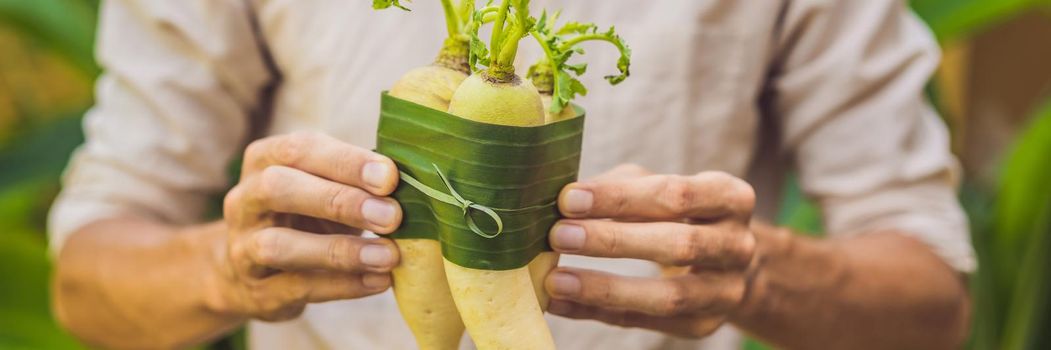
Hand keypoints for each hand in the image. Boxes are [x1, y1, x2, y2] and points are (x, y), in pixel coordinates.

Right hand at [211, 132, 402, 320]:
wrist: (253, 273)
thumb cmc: (306, 215)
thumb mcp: (324, 186)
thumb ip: (358, 181)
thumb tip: (415, 185)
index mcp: (265, 160)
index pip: (301, 149)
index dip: (347, 161)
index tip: (390, 177)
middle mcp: (245, 199)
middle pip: (279, 188)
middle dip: (339, 200)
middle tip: (392, 216)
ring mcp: (243, 247)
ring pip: (278, 245)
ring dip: (340, 250)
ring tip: (389, 256)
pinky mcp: (255, 291)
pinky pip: (297, 287)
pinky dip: (343, 285)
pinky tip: (379, 281)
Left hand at [543, 164, 757, 337]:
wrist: (723, 261)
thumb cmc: (679, 213)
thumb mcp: (658, 187)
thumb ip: (620, 188)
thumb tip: (567, 200)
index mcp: (731, 197)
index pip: (675, 194)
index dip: (620, 198)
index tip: (568, 199)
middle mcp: (739, 245)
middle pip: (677, 246)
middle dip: (612, 241)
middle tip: (559, 235)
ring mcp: (727, 291)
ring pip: (667, 297)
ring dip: (605, 289)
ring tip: (555, 280)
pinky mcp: (703, 324)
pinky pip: (644, 322)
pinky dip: (597, 313)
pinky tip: (560, 303)